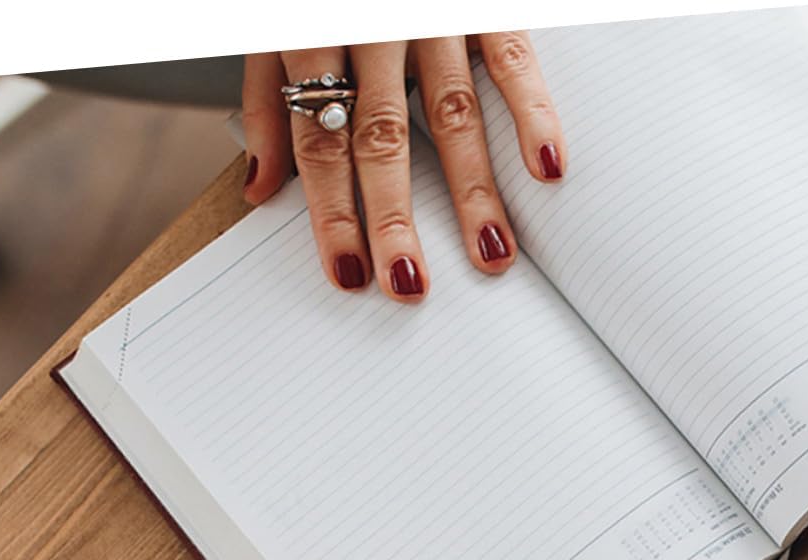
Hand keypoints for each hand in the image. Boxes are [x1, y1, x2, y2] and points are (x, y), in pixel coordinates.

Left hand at [241, 35, 564, 300]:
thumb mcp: (270, 27)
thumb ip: (264, 106)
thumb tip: (260, 193)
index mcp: (312, 33)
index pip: (319, 140)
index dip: (332, 211)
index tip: (347, 272)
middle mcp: (375, 25)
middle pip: (382, 136)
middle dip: (395, 216)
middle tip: (409, 283)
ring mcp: (436, 13)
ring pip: (452, 111)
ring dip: (473, 189)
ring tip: (489, 255)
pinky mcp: (487, 0)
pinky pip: (514, 58)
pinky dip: (535, 112)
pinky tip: (548, 167)